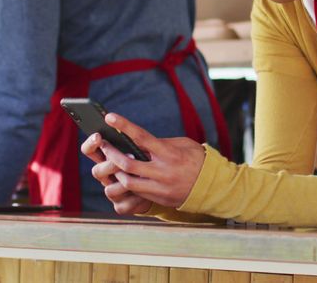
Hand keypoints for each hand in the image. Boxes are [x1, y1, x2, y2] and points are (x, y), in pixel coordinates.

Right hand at [83, 134, 151, 214]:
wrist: (157, 188)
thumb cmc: (148, 162)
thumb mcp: (143, 149)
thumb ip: (136, 143)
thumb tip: (133, 132)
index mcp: (107, 159)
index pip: (90, 150)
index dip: (91, 144)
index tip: (98, 135)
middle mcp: (106, 176)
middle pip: (97, 171)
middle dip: (111, 164)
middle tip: (129, 156)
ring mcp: (112, 192)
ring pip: (109, 190)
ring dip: (124, 183)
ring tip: (141, 175)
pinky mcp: (121, 206)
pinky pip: (123, 206)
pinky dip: (135, 199)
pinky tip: (146, 194)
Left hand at [85, 112, 206, 209]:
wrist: (213, 186)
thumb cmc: (197, 159)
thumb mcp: (183, 144)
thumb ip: (161, 143)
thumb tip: (138, 141)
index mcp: (170, 153)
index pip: (142, 137)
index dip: (124, 126)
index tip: (109, 117)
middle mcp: (163, 171)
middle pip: (128, 163)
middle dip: (111, 154)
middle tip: (103, 145)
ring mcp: (160, 187)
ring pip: (128, 181)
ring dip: (116, 172)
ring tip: (110, 163)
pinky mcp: (159, 198)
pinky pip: (136, 193)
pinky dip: (127, 183)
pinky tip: (122, 176)